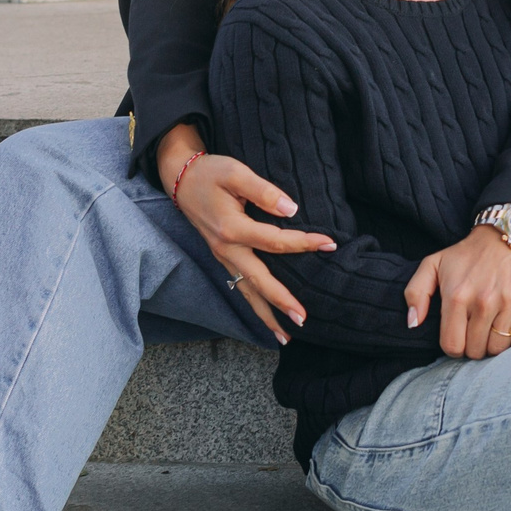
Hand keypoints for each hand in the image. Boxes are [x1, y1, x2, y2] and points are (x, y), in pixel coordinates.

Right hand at [159, 125, 332, 343]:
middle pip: (259, 281)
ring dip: (266, 315)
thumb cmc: (210, 173)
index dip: (304, 243)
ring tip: (285, 337)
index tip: (330, 244)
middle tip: (303, 318)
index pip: (275, 241)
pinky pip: (240, 287)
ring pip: (247, 292)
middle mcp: (227, 249)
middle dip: (281, 301)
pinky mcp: (223, 258)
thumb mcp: (236, 172)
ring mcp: (223, 257)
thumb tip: (292, 210)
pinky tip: (267, 319)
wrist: (181, 179)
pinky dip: (255, 305)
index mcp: (232, 228)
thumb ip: (264, 191)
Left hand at [402, 224, 510, 358]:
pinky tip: (510, 330)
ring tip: (491, 332)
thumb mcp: (433, 265)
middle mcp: (482, 301)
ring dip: (495, 345)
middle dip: (474, 348)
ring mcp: (508, 301)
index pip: (452, 346)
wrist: (506, 234)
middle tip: (476, 334)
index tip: (459, 339)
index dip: (454, 348)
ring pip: (500, 348)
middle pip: (477, 351)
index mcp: (456, 296)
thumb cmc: (467, 254)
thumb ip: (415, 293)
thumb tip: (413, 323)